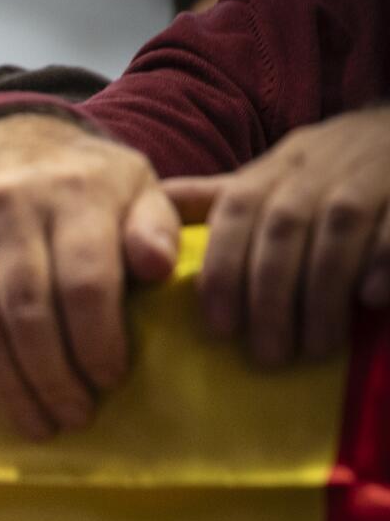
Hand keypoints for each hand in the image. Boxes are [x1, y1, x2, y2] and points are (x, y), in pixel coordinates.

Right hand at [0, 112, 180, 437]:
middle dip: (51, 375)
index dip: (97, 341)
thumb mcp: (134, 188)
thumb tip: (160, 268)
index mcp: (74, 191)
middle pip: (26, 309)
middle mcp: (9, 203)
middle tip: (73, 416)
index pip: (83, 282)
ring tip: (36, 421)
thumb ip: (155, 227)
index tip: (110, 379)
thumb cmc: (80, 182)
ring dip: (8, 383)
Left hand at [163, 106, 389, 364]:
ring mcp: (371, 172)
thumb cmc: (331, 170)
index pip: (235, 211)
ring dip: (322, 293)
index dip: (222, 269)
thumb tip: (154, 203)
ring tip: (315, 347)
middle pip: (282, 227)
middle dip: (269, 296)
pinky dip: (382, 261)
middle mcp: (318, 165)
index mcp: (275, 167)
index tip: (219, 327)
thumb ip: (218, 198)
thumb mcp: (274, 174)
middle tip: (267, 355)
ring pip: (337, 228)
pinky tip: (371, 301)